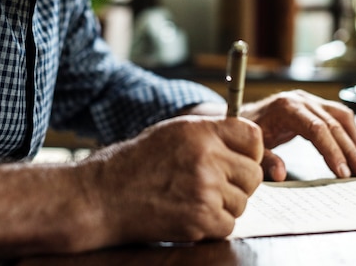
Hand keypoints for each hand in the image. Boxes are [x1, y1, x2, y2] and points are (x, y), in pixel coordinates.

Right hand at [75, 115, 263, 246]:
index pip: (252, 137)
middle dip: (238, 182)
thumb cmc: (137, 163)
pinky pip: (228, 224)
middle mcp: (206, 157)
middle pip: (253, 174)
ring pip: (242, 202)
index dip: (249, 151)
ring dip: (223, 205)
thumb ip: (211, 134)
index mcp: (200, 131)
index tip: (238, 160)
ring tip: (191, 198)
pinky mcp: (201, 219)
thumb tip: (252, 145)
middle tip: (213, 185)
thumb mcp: (173, 133)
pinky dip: (212, 225)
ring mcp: (205, 189)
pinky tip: (187, 214)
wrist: (102, 197)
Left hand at [242, 90, 355, 180]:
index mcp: (286, 107)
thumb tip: (281, 174)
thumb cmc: (245, 132)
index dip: (332, 151)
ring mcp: (309, 100)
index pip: (317, 128)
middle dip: (351, 151)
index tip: (343, 173)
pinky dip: (351, 135)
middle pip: (334, 124)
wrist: (239, 116)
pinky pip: (339, 117)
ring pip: (342, 118)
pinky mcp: (315, 105)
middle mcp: (301, 99)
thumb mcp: (251, 147)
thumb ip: (265, 160)